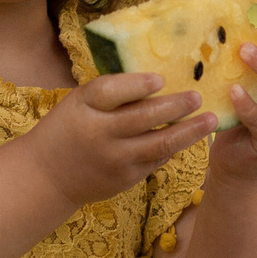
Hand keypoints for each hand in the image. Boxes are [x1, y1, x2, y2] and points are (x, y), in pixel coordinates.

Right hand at [29, 72, 214, 209]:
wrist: (46, 176)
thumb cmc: (66, 129)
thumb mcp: (77, 103)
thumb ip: (110, 93)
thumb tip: (157, 80)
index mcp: (83, 107)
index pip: (111, 91)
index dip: (137, 84)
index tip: (161, 79)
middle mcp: (100, 134)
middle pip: (144, 117)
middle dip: (176, 106)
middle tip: (198, 96)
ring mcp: (114, 159)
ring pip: (160, 143)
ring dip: (189, 131)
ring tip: (210, 120)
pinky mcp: (125, 179)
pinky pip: (156, 160)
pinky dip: (172, 147)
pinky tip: (187, 136)